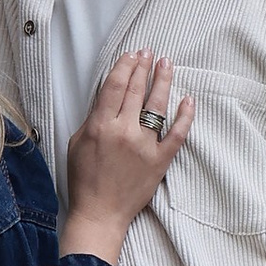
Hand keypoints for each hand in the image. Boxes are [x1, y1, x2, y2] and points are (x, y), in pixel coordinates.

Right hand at [61, 49, 192, 249]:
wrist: (100, 213)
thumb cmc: (85, 180)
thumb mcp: (77, 143)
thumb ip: (93, 118)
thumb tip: (108, 95)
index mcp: (100, 126)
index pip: (115, 86)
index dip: (125, 66)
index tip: (132, 54)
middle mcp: (124, 132)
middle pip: (136, 90)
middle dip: (143, 67)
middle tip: (150, 52)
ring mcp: (144, 146)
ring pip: (157, 105)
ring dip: (162, 81)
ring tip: (166, 64)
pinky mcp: (160, 161)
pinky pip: (177, 134)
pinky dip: (184, 116)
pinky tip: (188, 100)